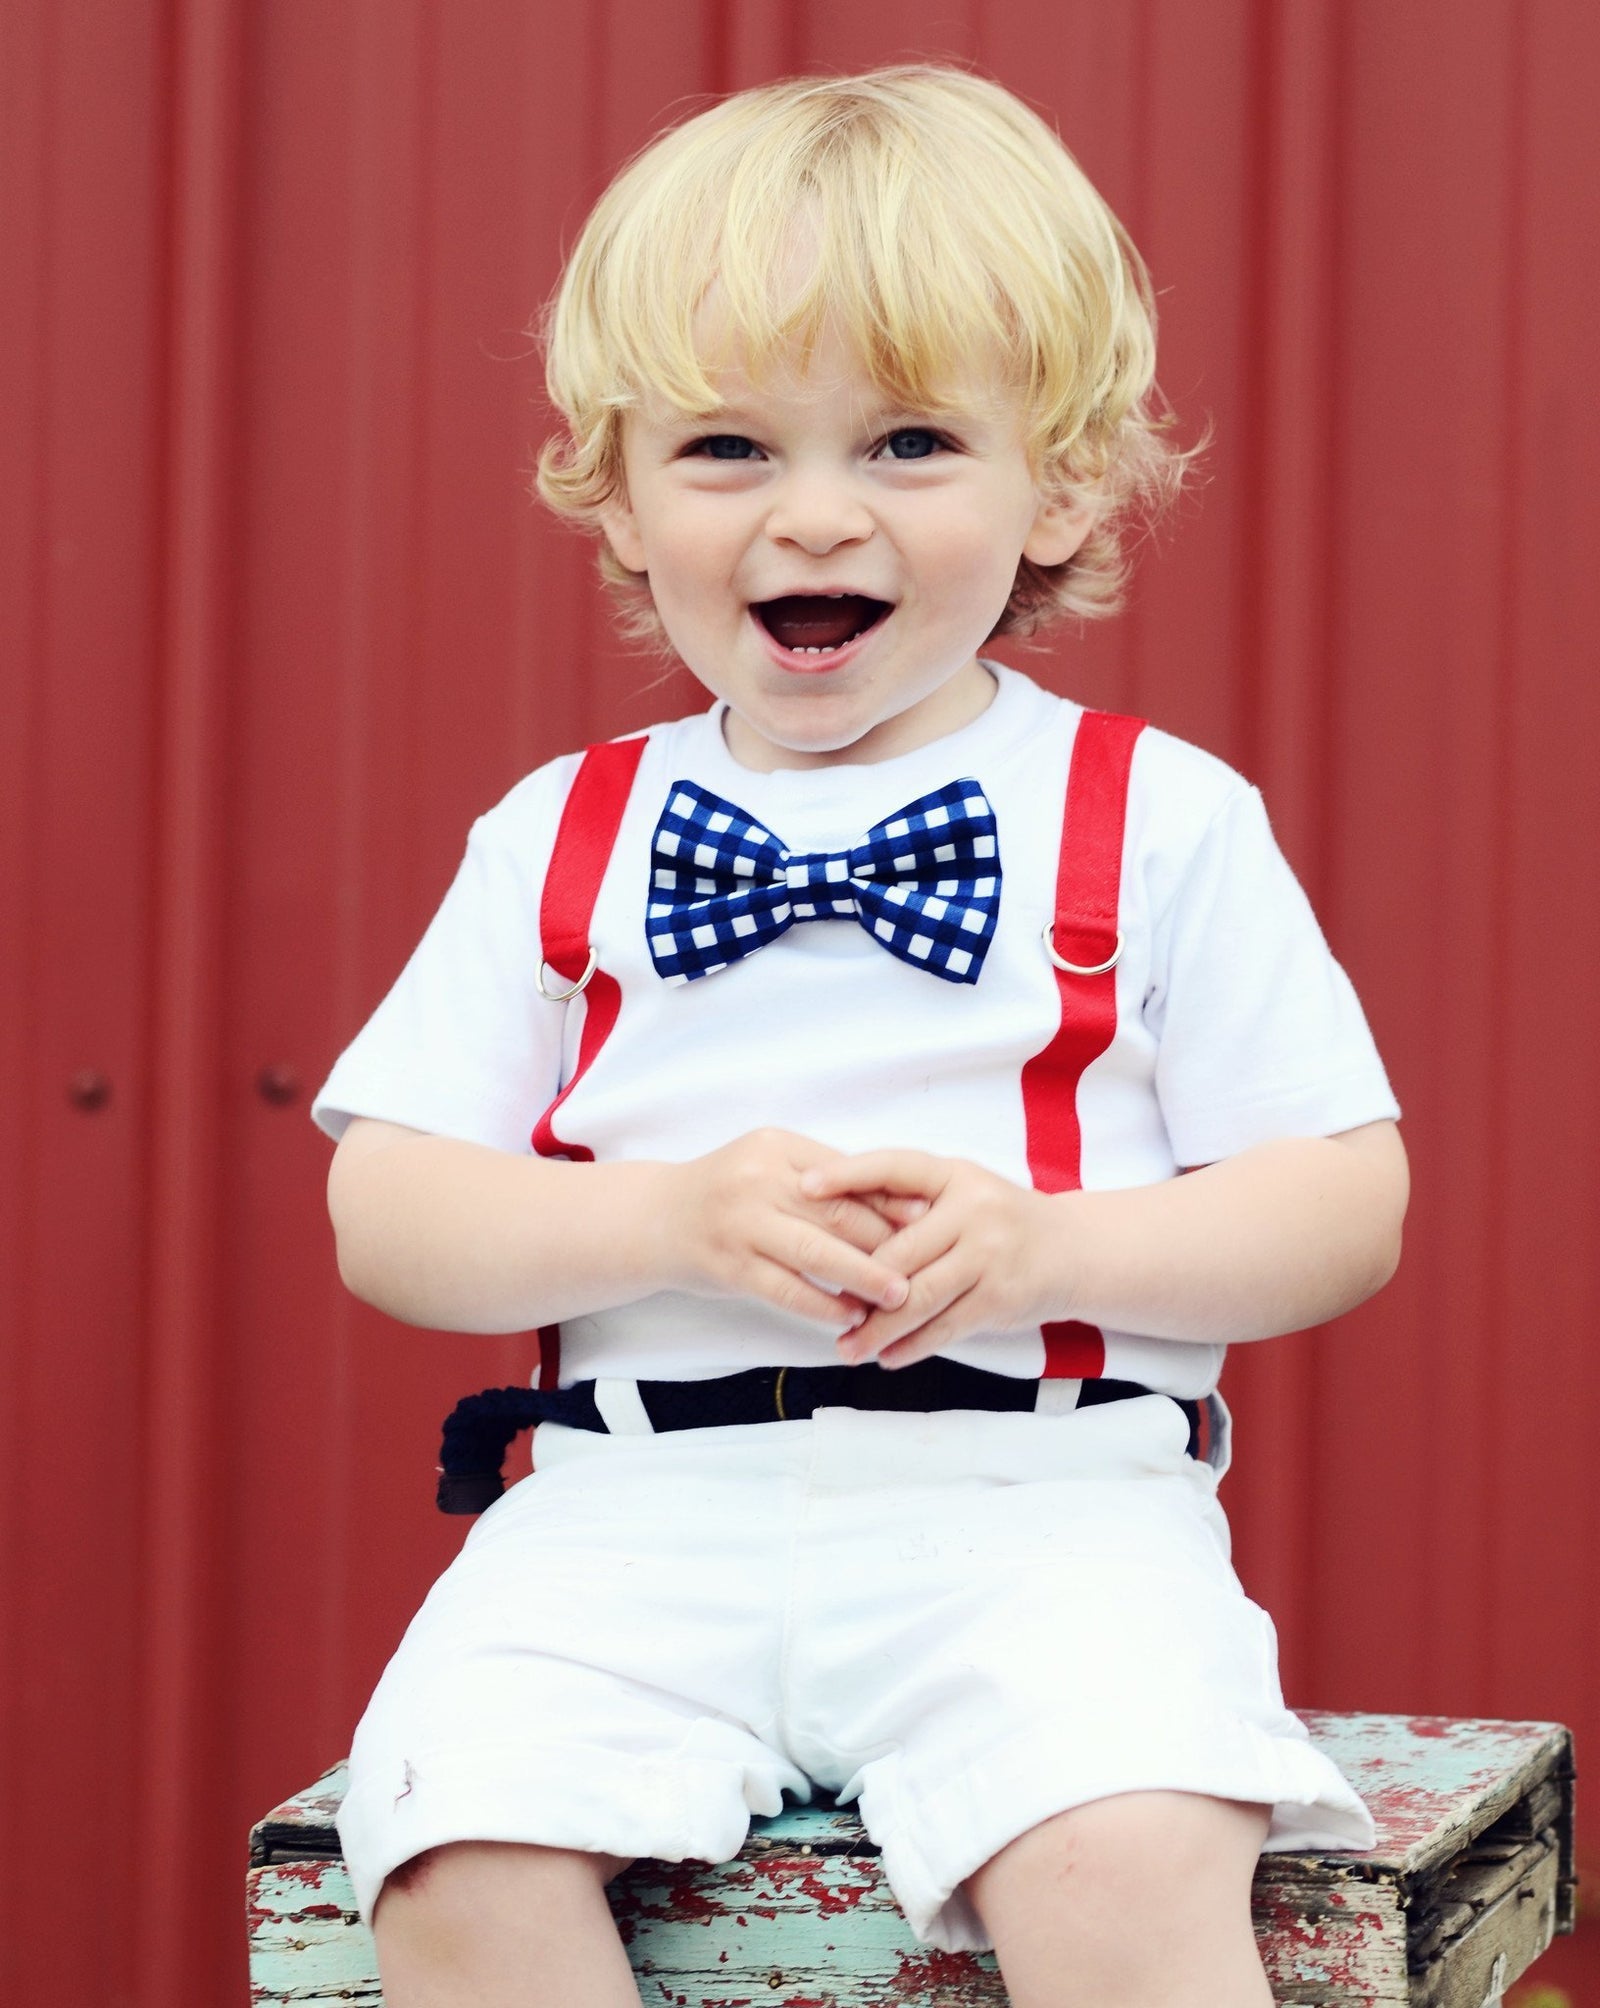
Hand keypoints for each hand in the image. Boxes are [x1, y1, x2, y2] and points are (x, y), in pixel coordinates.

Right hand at [657, 1129, 920, 1330]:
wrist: (656, 1219)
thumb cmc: (729, 1194)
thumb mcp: (771, 1167)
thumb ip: (823, 1182)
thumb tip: (901, 1203)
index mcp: (777, 1148)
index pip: (846, 1174)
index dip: (891, 1197)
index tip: (931, 1217)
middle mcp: (758, 1180)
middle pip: (836, 1211)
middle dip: (886, 1240)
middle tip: (928, 1263)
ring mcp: (740, 1224)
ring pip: (815, 1251)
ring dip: (862, 1276)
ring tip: (898, 1296)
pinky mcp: (729, 1266)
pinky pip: (785, 1288)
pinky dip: (822, 1304)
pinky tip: (850, 1316)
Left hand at [798, 1150, 1065, 1367]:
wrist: (1071, 1250)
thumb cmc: (997, 1219)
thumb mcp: (960, 1192)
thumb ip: (909, 1204)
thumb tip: (834, 1223)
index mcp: (954, 1175)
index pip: (893, 1167)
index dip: (847, 1175)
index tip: (804, 1187)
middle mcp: (973, 1210)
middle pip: (898, 1251)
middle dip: (856, 1284)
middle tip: (820, 1305)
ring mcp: (989, 1255)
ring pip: (917, 1298)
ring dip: (877, 1329)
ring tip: (846, 1348)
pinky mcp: (999, 1297)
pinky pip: (944, 1327)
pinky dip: (911, 1346)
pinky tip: (886, 1356)